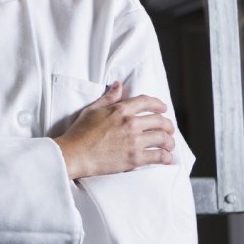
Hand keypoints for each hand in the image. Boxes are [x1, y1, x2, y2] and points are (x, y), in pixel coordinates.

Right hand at [54, 81, 174, 179]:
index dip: (158, 104)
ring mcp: (134, 141)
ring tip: (169, 144)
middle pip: (160, 120)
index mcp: (120, 110)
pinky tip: (166, 157)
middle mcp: (130, 123)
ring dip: (169, 141)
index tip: (163, 108)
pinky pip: (159, 156)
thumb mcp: (92, 110)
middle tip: (168, 129)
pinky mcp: (135, 158)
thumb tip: (118, 85)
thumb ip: (108, 98)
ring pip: (163, 138)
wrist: (74, 154)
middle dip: (168, 125)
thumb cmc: (80, 133)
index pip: (147, 101)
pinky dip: (166, 157)